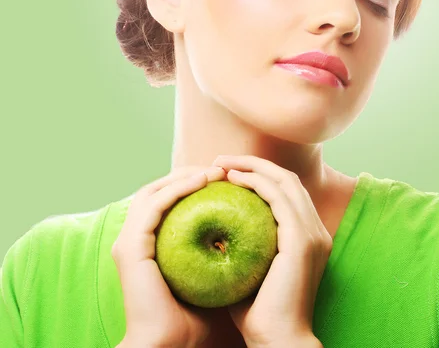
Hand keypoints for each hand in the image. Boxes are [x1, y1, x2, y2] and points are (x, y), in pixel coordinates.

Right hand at [111, 165, 227, 347]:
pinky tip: (203, 180)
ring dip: (185, 175)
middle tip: (221, 168)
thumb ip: (220, 256)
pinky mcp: (130, 247)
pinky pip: (154, 206)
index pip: (169, 203)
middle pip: (159, 190)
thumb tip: (250, 235)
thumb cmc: (191, 321)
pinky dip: (178, 188)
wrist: (168, 347)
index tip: (225, 180)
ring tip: (215, 170)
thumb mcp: (210, 279)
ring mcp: (129, 242)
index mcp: (149, 246)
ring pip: (154, 191)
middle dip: (190, 174)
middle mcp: (134, 239)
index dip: (194, 186)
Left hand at [211, 154, 331, 346]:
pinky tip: (232, 180)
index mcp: (307, 237)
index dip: (258, 176)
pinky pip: (278, 197)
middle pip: (287, 179)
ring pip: (284, 181)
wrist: (279, 341)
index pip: (286, 193)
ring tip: (222, 164)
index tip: (227, 174)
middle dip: (253, 164)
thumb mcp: (249, 271)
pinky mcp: (302, 239)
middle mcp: (315, 230)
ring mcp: (312, 233)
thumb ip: (241, 248)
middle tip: (221, 161)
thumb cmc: (258, 314)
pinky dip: (256, 182)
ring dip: (252, 167)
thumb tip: (214, 232)